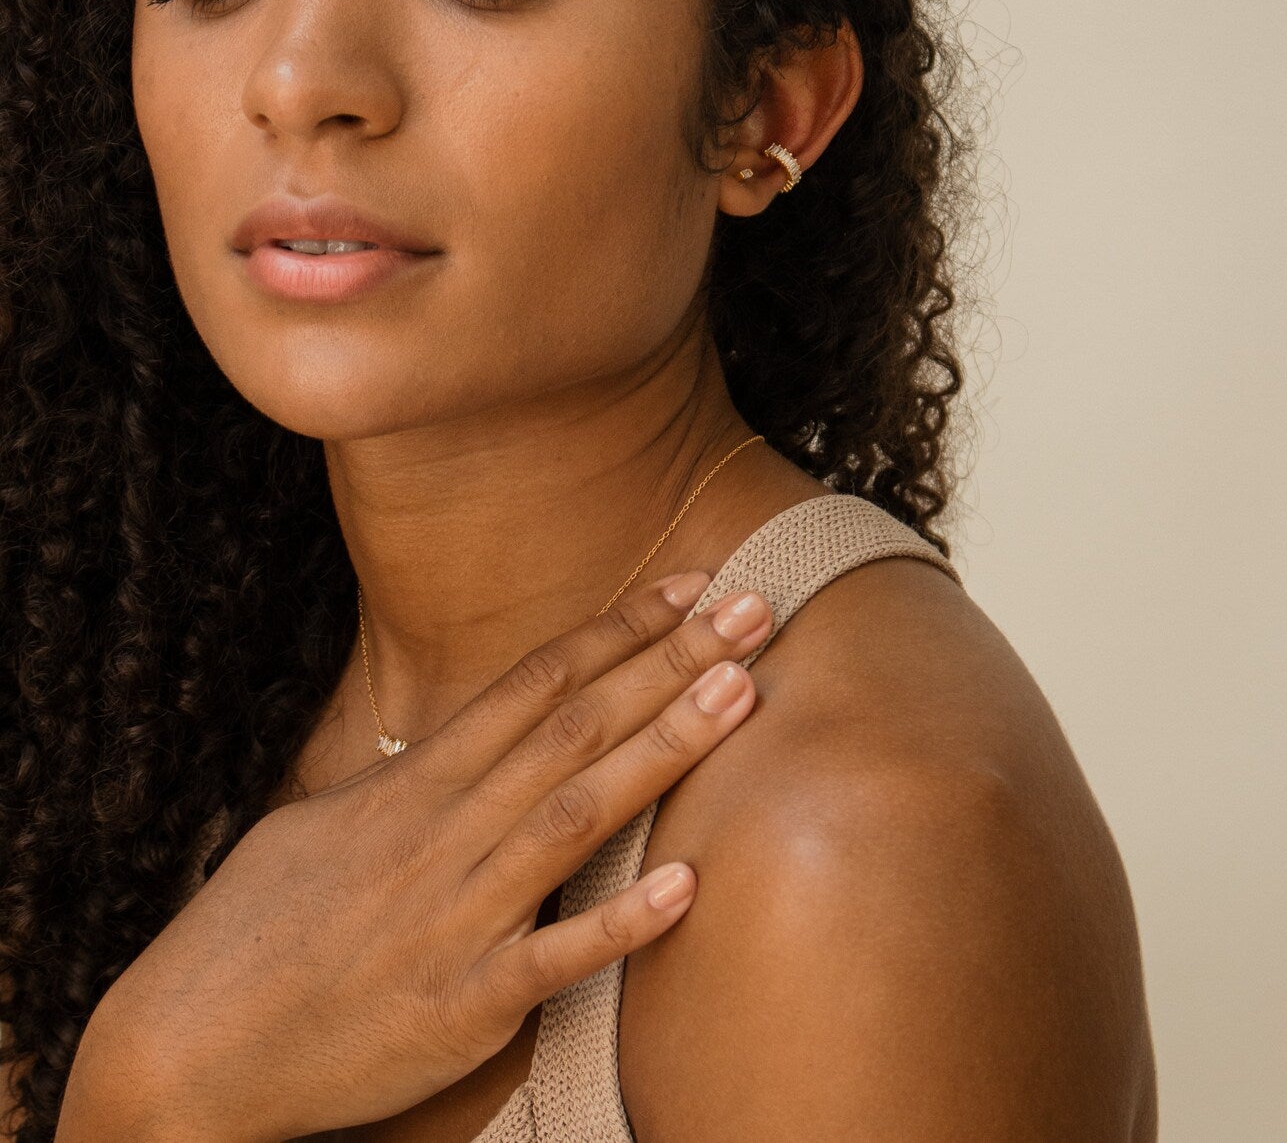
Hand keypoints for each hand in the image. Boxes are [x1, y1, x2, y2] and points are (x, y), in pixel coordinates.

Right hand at [72, 574, 770, 1142]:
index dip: (618, 628)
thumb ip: (412, 778)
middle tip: (754, 609)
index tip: (689, 583)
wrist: (182, 1053)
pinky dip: (620, 922)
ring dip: (663, 749)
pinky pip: (552, 957)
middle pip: (574, 727)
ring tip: (743, 694)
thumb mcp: (325, 822)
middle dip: (669, 662)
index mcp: (414, 784)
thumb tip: (466, 738)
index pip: (535, 681)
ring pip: (576, 814)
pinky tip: (689, 885)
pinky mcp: (462, 1005)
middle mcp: (444, 834)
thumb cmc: (253, 931)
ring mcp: (457, 917)